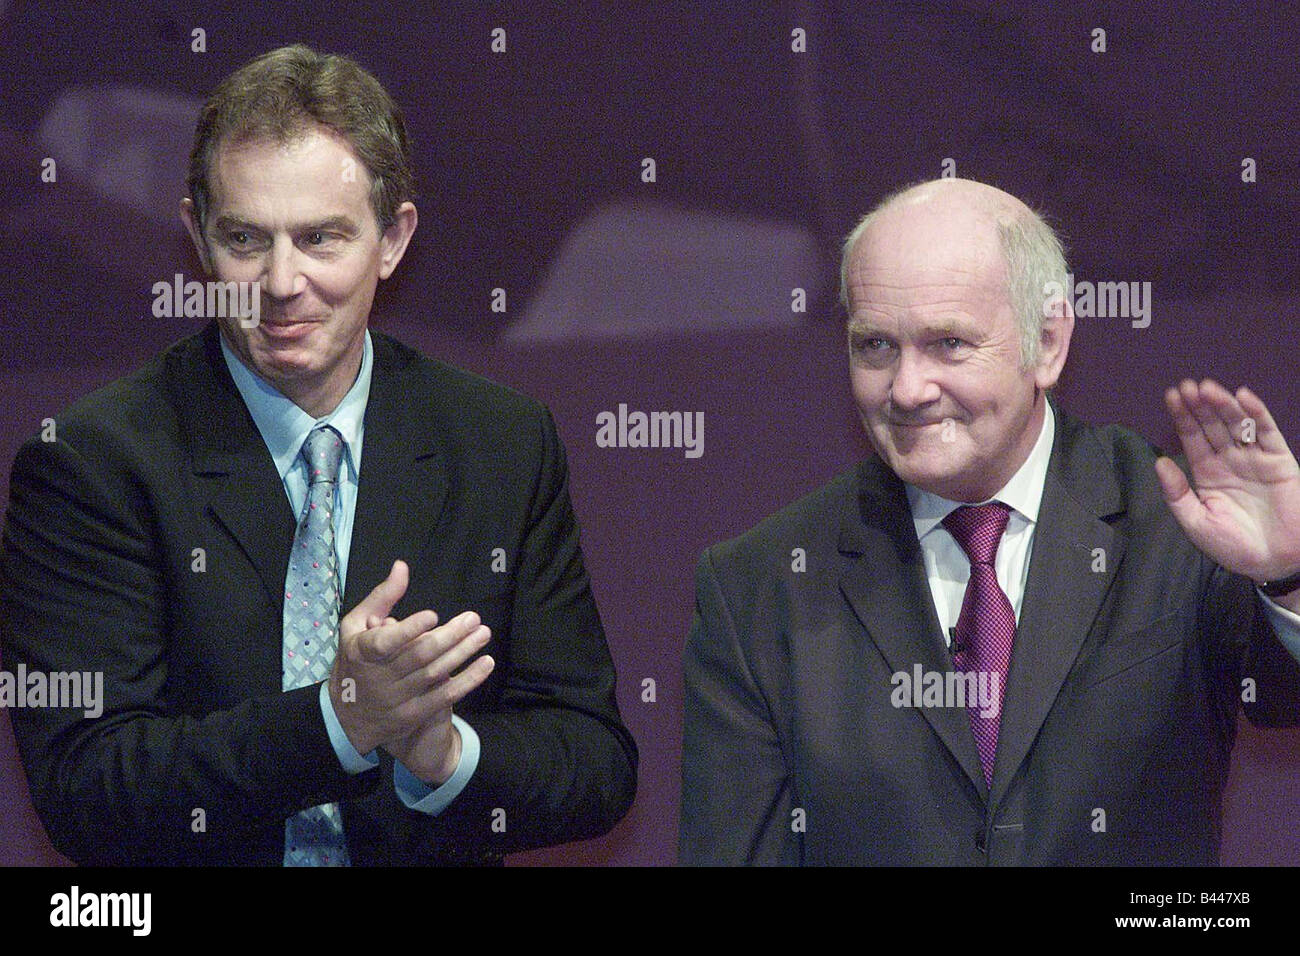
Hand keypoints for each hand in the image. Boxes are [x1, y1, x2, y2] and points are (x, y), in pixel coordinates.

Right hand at [328, 560, 489, 754]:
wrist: (346, 716)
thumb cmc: (355, 660)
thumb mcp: (356, 626)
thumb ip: (381, 597)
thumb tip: (401, 567)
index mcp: (363, 652)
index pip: (386, 642)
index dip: (409, 629)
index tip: (433, 615)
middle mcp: (380, 677)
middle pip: (419, 655)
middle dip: (449, 636)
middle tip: (473, 619)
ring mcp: (397, 699)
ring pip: (435, 673)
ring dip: (463, 653)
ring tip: (483, 634)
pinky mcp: (413, 714)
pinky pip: (445, 697)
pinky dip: (468, 680)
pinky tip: (486, 664)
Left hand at [1155, 379, 1299, 593]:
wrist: (1274, 563)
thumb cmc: (1233, 546)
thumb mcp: (1197, 522)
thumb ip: (1177, 494)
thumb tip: (1158, 463)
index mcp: (1208, 473)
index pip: (1192, 438)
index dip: (1183, 417)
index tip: (1171, 395)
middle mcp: (1230, 461)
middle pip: (1212, 425)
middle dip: (1200, 406)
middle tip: (1187, 386)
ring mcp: (1255, 459)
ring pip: (1238, 424)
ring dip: (1223, 405)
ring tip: (1208, 388)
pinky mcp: (1280, 462)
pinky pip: (1268, 434)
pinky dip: (1257, 414)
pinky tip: (1244, 397)